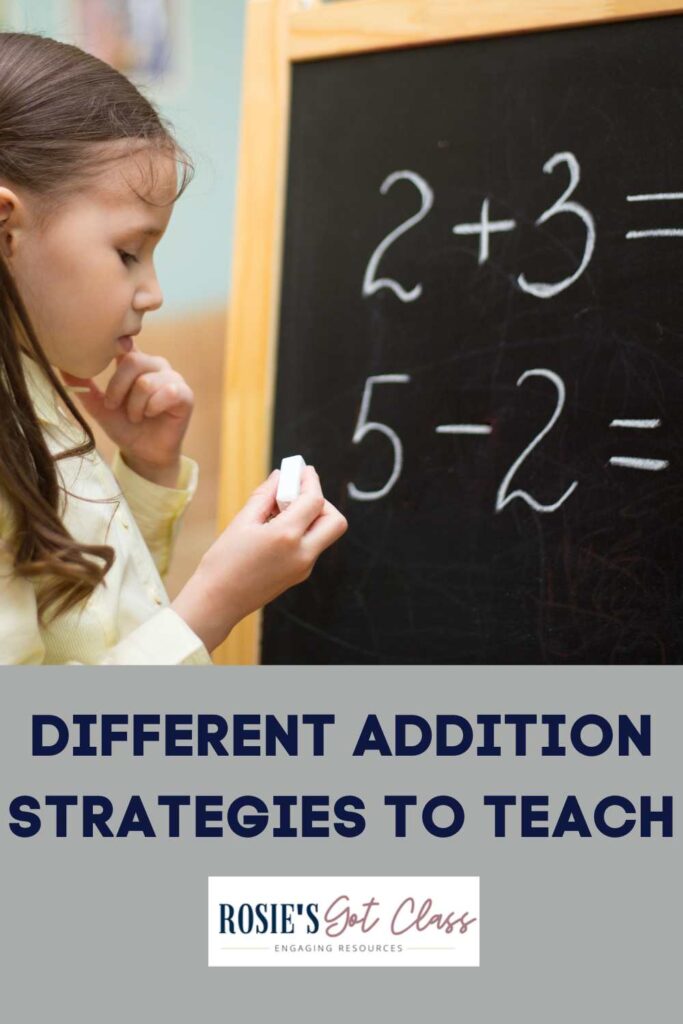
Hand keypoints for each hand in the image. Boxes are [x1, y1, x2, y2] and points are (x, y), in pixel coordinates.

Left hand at [61, 341, 193, 486]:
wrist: (144, 454)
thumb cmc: (124, 427)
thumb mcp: (99, 406)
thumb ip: (83, 386)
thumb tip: (60, 367)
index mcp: (135, 362)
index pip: (124, 343)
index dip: (114, 346)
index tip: (99, 355)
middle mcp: (155, 365)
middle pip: (133, 361)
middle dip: (117, 389)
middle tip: (114, 406)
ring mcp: (173, 378)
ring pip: (146, 382)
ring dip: (135, 406)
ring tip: (136, 417)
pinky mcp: (185, 395)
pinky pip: (167, 392)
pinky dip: (153, 407)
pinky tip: (152, 415)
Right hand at [171, 465, 347, 651]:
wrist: (218, 601)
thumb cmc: (224, 562)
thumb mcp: (242, 522)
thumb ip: (265, 496)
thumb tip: (280, 476)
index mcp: (286, 537)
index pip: (314, 500)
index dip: (310, 481)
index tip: (302, 470)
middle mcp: (303, 554)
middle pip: (335, 520)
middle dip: (321, 502)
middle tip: (297, 494)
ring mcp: (304, 567)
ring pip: (325, 534)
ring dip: (312, 517)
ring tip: (280, 512)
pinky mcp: (300, 575)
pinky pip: (312, 546)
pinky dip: (302, 531)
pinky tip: (277, 529)